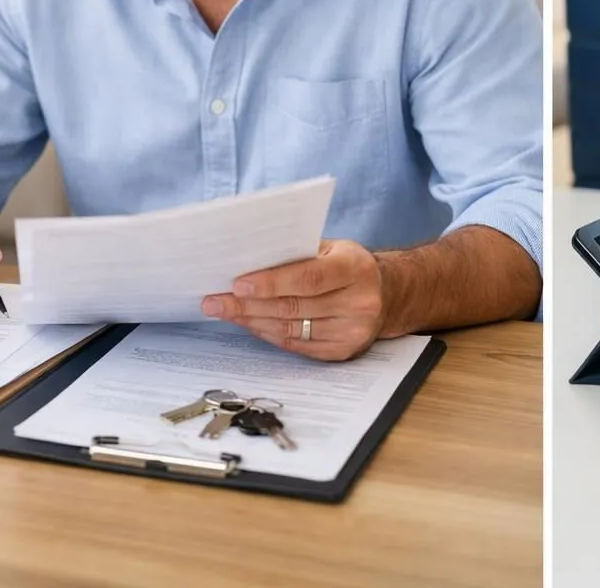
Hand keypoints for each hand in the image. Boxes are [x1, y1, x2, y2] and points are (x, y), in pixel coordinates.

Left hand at [201, 239, 385, 360]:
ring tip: (224, 311)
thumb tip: (247, 262)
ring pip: (290, 329)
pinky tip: (249, 324)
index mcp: (355, 268)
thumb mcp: (331, 248)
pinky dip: (268, 334)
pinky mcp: (342, 352)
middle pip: (293, 307)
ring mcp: (352, 331)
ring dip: (251, 321)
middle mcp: (359, 302)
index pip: (308, 278)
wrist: (386, 294)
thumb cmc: (348, 266)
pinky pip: (296, 346)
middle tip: (214, 300)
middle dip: (247, 305)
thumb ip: (297, 253)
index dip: (271, 283)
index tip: (237, 284)